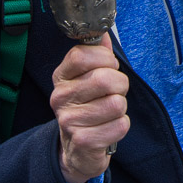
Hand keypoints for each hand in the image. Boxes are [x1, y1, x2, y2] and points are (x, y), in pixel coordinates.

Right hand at [50, 33, 129, 182]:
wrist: (77, 149)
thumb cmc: (88, 106)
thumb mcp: (88, 77)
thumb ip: (97, 54)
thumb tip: (104, 33)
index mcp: (61, 77)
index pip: (82, 55)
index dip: (104, 58)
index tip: (108, 66)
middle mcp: (61, 98)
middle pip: (104, 78)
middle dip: (120, 84)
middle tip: (114, 92)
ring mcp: (69, 121)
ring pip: (116, 103)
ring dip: (121, 107)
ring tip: (109, 112)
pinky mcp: (84, 141)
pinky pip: (120, 125)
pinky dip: (121, 126)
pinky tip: (108, 128)